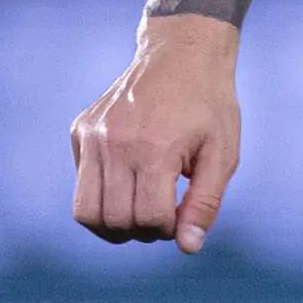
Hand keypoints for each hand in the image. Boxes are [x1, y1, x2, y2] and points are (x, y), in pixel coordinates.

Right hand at [71, 15, 241, 252]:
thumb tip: (188, 247)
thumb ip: (205, 203)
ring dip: (113, 224)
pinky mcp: (79, 131)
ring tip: (140, 209)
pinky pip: (81, 184)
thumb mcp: (223, 155)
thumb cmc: (210, 107)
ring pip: (85, 211)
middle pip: (113, 221)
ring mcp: (92, 136)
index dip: (169, 229)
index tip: (182, 214)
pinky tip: (129, 178)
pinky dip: (102, 196)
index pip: (149, 219)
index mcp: (154, 149)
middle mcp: (114, 143)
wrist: (182, 54)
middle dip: (141, 231)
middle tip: (163, 214)